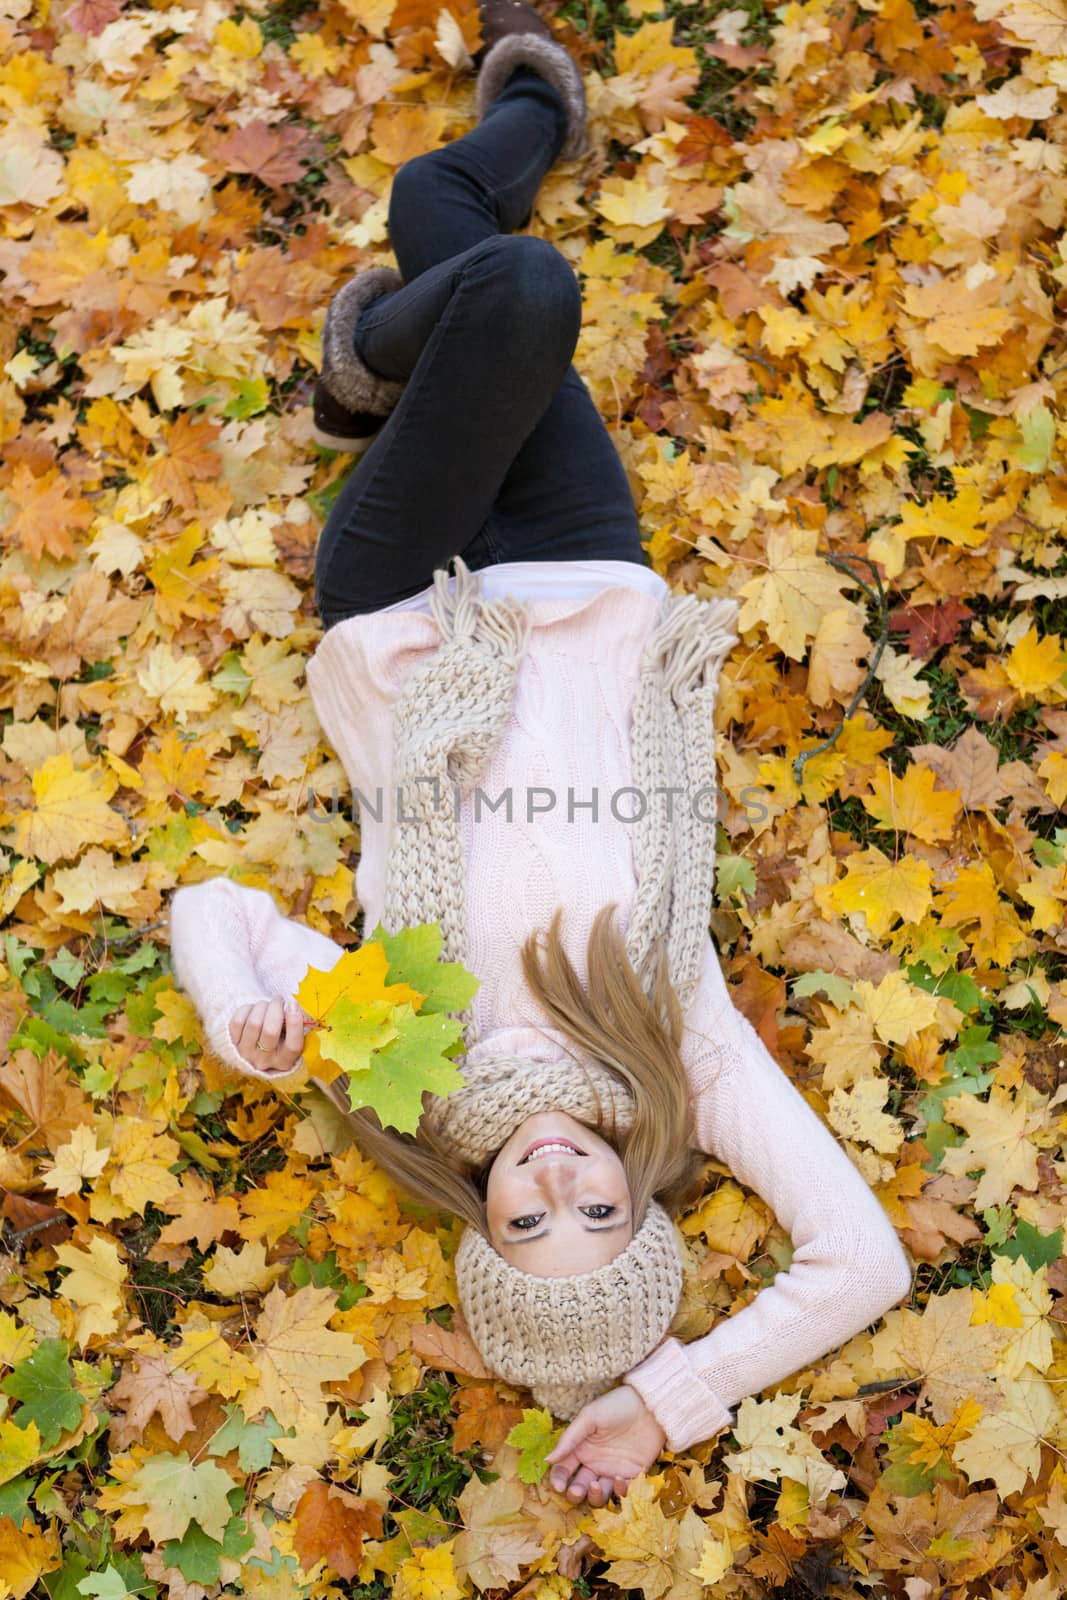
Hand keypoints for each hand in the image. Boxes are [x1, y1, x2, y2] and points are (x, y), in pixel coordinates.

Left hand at [229, 998, 308, 1075]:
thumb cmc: (277, 1041)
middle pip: (270, 1031)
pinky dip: (246, 1009)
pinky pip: (237, 1022)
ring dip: (261, 1006)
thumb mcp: (290, 1039)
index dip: (294, 1023)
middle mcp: (264, 1061)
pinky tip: (252, 1009)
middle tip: (278, 1000)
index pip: (293, 1046)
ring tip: (265, 1004)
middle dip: (275, 1008)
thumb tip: (293, 1006)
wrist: (252, 1053)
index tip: (293, 1004)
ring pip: (254, 1023)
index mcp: (284, 1062)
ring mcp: (246, 1054)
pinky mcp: (231, 1044)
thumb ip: (295, 1027)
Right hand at [545, 1385, 665, 1506]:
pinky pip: (623, 1492)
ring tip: (596, 1485)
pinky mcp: (633, 1476)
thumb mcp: (589, 1417)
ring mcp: (613, 1471)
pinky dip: (619, 1491)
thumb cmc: (616, 1406)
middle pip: (580, 1487)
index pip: (563, 1470)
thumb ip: (569, 1439)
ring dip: (595, 1496)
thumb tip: (547, 1460)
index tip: (559, 1486)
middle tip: (577, 1491)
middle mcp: (594, 1463)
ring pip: (599, 1495)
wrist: (650, 1405)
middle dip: (575, 1493)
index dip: (558, 1480)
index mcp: (580, 1449)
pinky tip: (618, 1479)